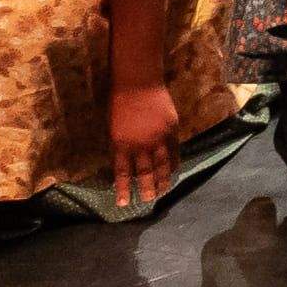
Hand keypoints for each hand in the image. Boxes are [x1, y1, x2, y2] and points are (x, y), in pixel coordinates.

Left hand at [101, 66, 176, 211]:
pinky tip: (174, 171)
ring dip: (163, 180)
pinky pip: (174, 150)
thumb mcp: (112, 128)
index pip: (122, 173)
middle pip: (145, 172)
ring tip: (164, 191)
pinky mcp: (171, 129)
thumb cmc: (119, 103)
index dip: (123, 189)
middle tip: (149, 201)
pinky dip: (174, 163)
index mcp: (121, 144)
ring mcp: (158, 137)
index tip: (124, 203)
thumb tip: (125, 163)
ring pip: (162, 164)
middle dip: (147, 188)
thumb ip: (120, 146)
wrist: (138, 82)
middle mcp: (140, 145)